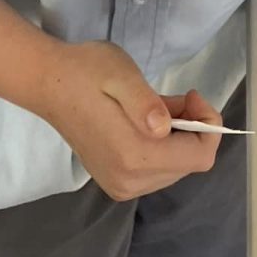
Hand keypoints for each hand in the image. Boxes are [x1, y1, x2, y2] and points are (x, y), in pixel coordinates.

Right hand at [37, 41, 220, 201]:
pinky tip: (145, 120)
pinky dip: (161, 145)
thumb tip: (165, 127)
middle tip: (173, 96)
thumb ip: (146, 102)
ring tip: (156, 105)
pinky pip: (155, 169)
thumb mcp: (121, 74)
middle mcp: (130, 181)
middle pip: (188, 163)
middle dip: (193, 129)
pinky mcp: (114, 181)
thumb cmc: (86, 71)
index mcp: (135, 157)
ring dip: (177, 136)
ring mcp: (120, 185)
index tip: (191, 94)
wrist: (48, 83)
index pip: (200, 157)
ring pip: (174, 167)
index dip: (208, 125)